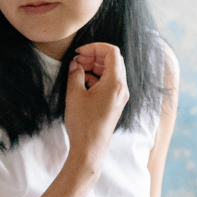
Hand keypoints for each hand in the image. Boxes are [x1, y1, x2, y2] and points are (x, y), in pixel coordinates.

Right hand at [62, 41, 127, 170]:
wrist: (90, 149)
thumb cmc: (83, 124)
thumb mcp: (74, 94)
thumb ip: (75, 74)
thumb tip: (75, 63)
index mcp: (116, 82)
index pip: (111, 52)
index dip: (95, 47)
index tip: (79, 52)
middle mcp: (122, 88)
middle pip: (113, 60)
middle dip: (94, 56)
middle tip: (77, 60)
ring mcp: (120, 96)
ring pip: (111, 71)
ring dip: (95, 66)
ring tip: (78, 70)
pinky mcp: (115, 103)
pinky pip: (109, 83)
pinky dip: (97, 78)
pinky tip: (83, 82)